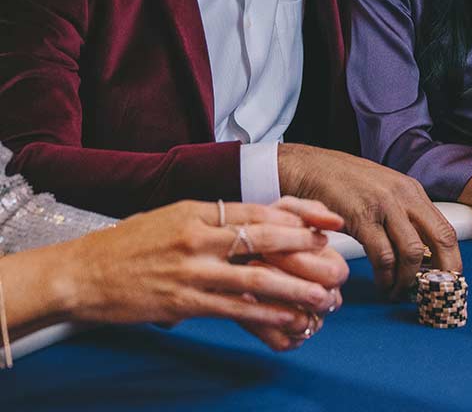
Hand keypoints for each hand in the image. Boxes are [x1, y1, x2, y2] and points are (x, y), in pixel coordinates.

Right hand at [57, 200, 345, 350]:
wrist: (81, 273)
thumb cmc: (127, 245)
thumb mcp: (171, 217)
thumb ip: (212, 220)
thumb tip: (252, 223)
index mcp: (196, 211)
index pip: (257, 210)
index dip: (296, 217)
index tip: (325, 223)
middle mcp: (198, 237)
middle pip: (264, 239)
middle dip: (305, 248)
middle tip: (335, 256)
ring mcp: (191, 271)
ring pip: (256, 278)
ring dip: (295, 289)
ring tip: (323, 297)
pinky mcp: (183, 302)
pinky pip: (233, 308)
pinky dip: (265, 313)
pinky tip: (287, 317)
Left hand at [242, 196, 349, 350]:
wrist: (229, 251)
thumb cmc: (263, 229)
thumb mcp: (285, 211)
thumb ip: (310, 212)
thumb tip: (336, 222)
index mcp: (332, 266)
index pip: (335, 273)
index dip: (304, 262)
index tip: (271, 250)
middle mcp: (326, 295)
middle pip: (322, 299)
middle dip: (286, 282)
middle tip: (255, 267)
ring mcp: (309, 319)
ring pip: (303, 323)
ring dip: (273, 304)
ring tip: (244, 287)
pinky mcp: (287, 337)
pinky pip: (283, 342)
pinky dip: (262, 326)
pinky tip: (242, 307)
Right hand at [278, 143, 460, 300]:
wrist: (310, 167)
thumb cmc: (345, 184)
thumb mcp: (384, 191)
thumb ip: (403, 215)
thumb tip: (421, 251)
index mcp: (413, 191)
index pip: (446, 229)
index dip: (452, 258)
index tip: (448, 280)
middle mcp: (404, 196)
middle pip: (440, 239)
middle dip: (442, 272)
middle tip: (434, 294)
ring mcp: (384, 206)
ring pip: (412, 251)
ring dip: (408, 279)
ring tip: (399, 292)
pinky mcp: (361, 218)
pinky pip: (382, 256)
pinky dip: (386, 276)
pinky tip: (382, 284)